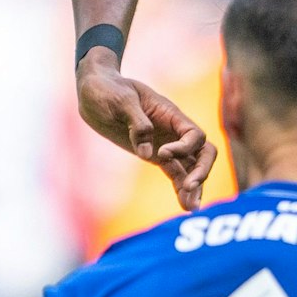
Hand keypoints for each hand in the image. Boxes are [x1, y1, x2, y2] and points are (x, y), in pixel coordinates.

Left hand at [76, 54, 216, 210]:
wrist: (94, 91)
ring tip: (191, 207)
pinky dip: (181, 188)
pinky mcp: (155, 155)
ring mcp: (167, 143)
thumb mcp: (120, 101)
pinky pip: (175, 172)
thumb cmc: (108, 89)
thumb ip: (137, 124)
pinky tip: (186, 205)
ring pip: (191, 166)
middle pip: (203, 152)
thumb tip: (146, 153)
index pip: (194, 134)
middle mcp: (173, 130)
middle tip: (188, 186)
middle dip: (201, 170)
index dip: (185, 147)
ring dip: (194, 186)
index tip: (162, 154)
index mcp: (170, 114)